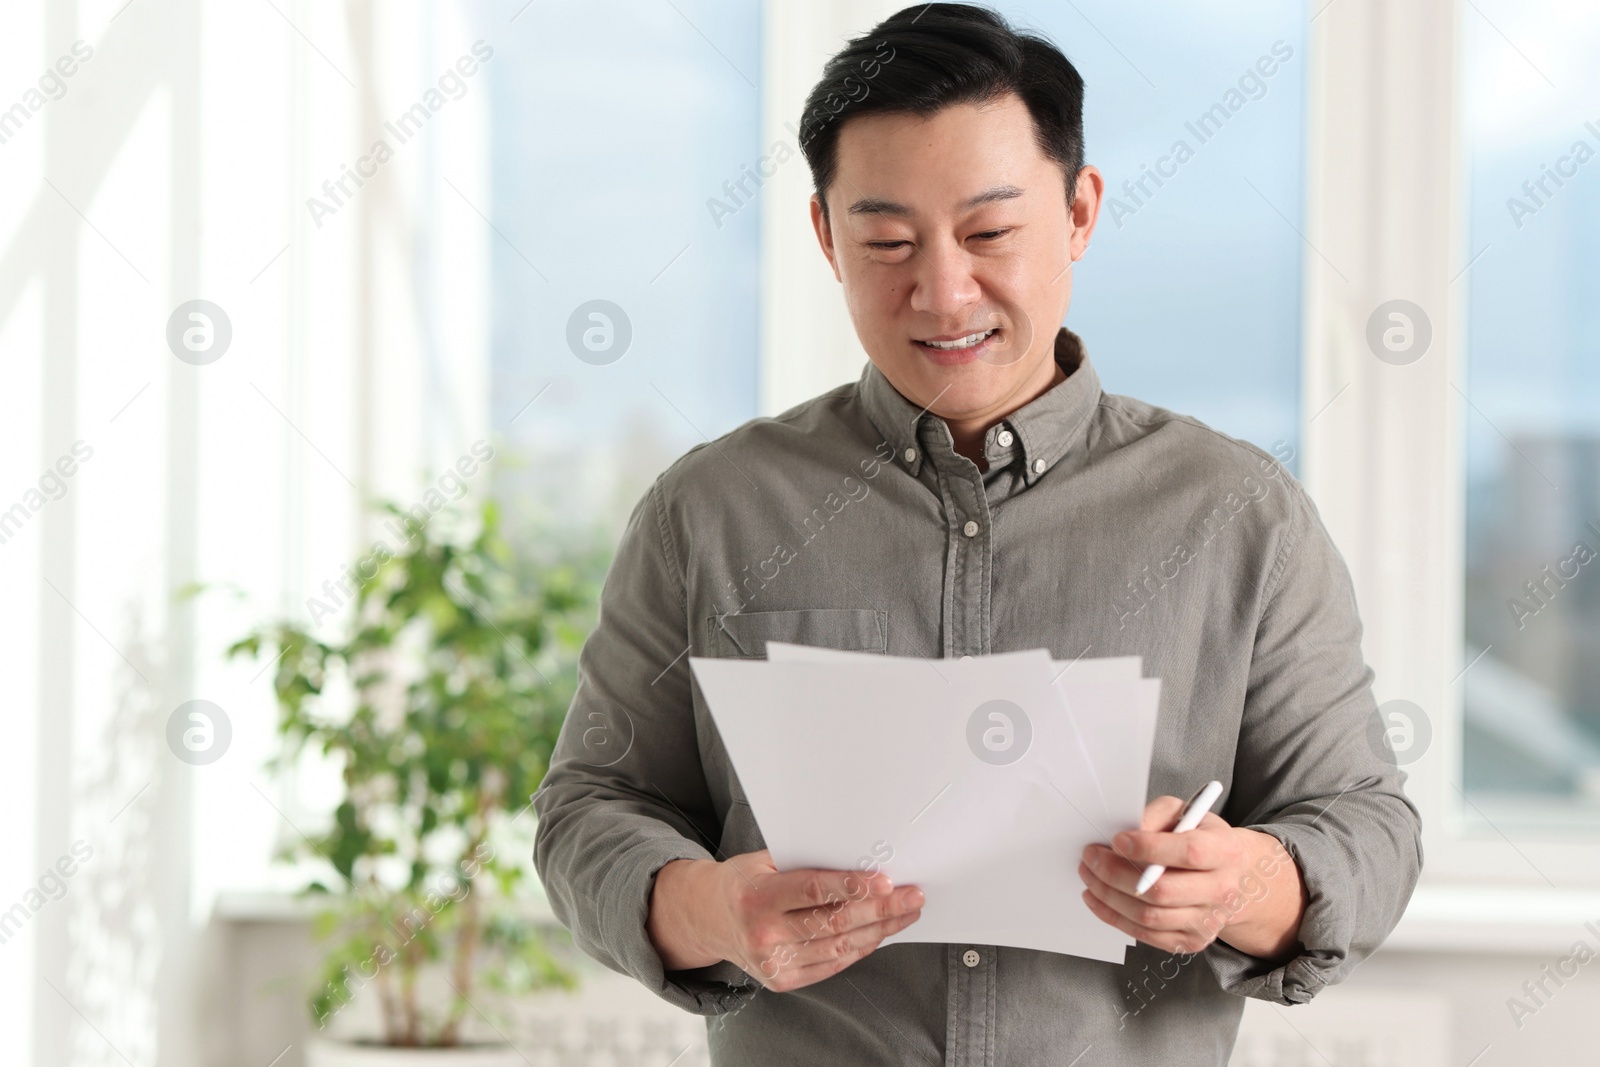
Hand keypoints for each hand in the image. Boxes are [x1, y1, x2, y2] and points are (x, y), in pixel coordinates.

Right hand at [647, 850, 923, 991]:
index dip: (852, 886)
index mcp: (757, 897)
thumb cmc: (743, 883)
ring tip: (904, 912)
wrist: (708, 920)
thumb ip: (805, 864)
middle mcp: (765, 934)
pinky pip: (832, 963)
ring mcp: (773, 962)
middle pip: (835, 923)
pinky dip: (860, 948)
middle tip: (910, 896)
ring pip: (840, 947)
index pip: (813, 891)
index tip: (884, 880)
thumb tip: (858, 858)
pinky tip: (879, 933)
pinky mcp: (782, 980)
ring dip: (880, 929)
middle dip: (880, 909)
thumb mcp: (763, 862)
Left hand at [1078, 796, 1305, 958]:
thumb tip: (1125, 832)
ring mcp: (1208, 921)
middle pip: (1161, 891)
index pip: (1189, 853)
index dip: (1148, 847)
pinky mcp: (1192, 941)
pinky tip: (1098, 898)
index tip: (1117, 840)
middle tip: (1090, 857)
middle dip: (1115, 873)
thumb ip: (1155, 816)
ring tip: (1089, 875)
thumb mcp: (1184, 813)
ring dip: (1109, 896)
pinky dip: (1114, 917)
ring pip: (1148, 916)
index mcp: (1225, 852)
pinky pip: (1146, 935)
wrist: (1229, 875)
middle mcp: (1222, 890)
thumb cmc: (1199, 837)